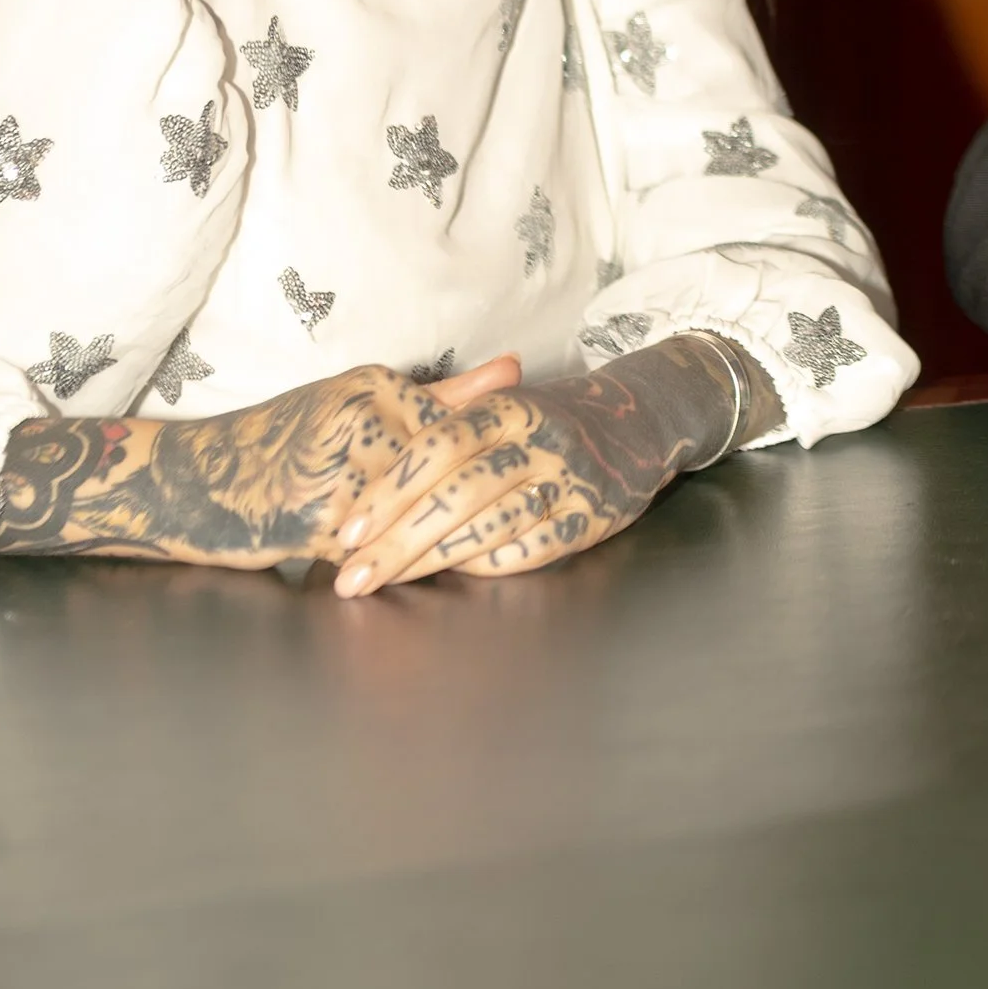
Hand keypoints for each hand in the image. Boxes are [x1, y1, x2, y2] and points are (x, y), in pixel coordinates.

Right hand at [0, 357, 524, 565]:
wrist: (194, 483)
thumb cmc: (284, 443)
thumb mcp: (362, 404)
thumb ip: (445, 395)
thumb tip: (518, 369)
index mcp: (373, 387)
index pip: (460, 429)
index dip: (497, 461)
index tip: (540, 477)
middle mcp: (360, 421)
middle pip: (450, 473)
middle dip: (490, 502)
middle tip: (541, 517)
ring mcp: (342, 474)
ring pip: (424, 514)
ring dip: (458, 537)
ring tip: (498, 548)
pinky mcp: (323, 524)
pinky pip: (386, 549)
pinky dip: (414, 563)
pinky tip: (441, 573)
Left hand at [334, 333, 772, 593]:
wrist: (639, 421)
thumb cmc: (547, 420)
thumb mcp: (502, 405)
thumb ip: (444, 424)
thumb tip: (366, 461)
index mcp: (506, 409)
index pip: (438, 448)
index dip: (390, 490)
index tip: (348, 530)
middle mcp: (537, 442)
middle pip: (457, 494)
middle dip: (396, 540)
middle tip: (349, 576)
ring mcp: (567, 480)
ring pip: (490, 525)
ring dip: (430, 560)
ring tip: (383, 583)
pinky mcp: (591, 517)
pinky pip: (531, 548)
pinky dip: (489, 563)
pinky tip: (453, 577)